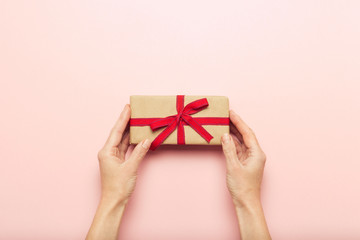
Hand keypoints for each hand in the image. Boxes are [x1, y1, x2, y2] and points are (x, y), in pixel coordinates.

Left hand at [97, 104, 150, 204]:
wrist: (115, 202)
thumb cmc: (119, 187)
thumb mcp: (131, 168)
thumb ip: (139, 152)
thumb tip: (146, 140)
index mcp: (107, 152)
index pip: (116, 131)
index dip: (123, 119)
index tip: (128, 108)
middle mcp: (108, 152)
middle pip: (118, 133)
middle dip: (125, 122)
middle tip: (132, 110)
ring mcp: (113, 157)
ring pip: (122, 140)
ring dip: (128, 131)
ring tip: (135, 119)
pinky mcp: (118, 162)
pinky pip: (125, 148)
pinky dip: (131, 141)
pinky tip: (136, 135)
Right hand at [221, 110, 270, 239]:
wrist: (246, 202)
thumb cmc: (243, 187)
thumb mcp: (233, 166)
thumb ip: (228, 149)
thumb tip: (225, 135)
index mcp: (257, 153)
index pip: (247, 133)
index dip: (239, 121)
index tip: (231, 112)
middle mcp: (255, 154)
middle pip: (245, 135)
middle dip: (236, 124)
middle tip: (227, 114)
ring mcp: (250, 158)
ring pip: (241, 141)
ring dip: (234, 132)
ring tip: (225, 122)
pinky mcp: (245, 163)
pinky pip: (238, 148)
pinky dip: (232, 142)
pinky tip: (226, 137)